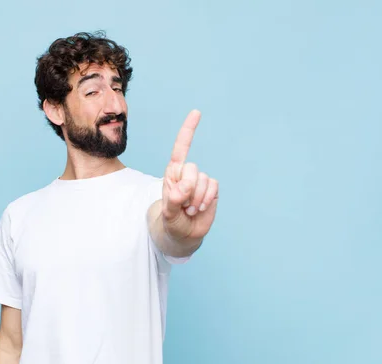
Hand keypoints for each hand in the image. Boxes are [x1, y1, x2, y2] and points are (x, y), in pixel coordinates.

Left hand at [162, 110, 218, 241]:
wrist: (184, 232)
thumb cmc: (172, 220)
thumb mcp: (168, 212)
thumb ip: (173, 199)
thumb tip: (183, 189)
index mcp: (173, 172)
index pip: (181, 147)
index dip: (189, 130)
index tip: (197, 112)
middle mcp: (187, 173)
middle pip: (192, 168)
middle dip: (188, 188)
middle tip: (182, 203)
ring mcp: (201, 180)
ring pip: (204, 180)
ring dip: (196, 198)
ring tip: (189, 208)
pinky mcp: (212, 189)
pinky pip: (214, 187)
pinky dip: (206, 200)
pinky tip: (199, 208)